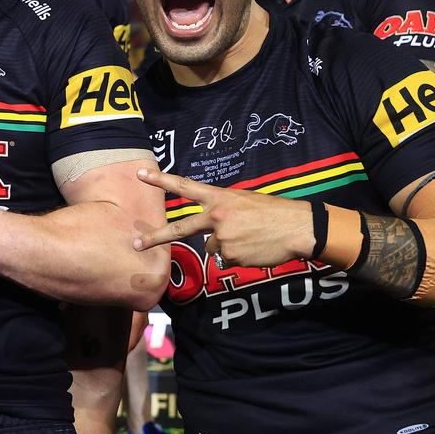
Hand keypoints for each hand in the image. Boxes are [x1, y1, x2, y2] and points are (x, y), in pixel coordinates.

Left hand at [132, 168, 314, 267]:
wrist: (297, 228)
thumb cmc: (273, 212)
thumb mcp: (243, 201)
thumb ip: (222, 210)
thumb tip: (210, 231)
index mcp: (219, 198)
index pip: (185, 186)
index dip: (162, 180)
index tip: (140, 174)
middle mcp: (216, 217)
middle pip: (180, 229)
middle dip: (156, 237)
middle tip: (137, 243)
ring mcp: (222, 238)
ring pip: (213, 247)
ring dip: (227, 245)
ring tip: (251, 238)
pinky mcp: (231, 256)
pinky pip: (227, 259)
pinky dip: (238, 256)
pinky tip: (254, 248)